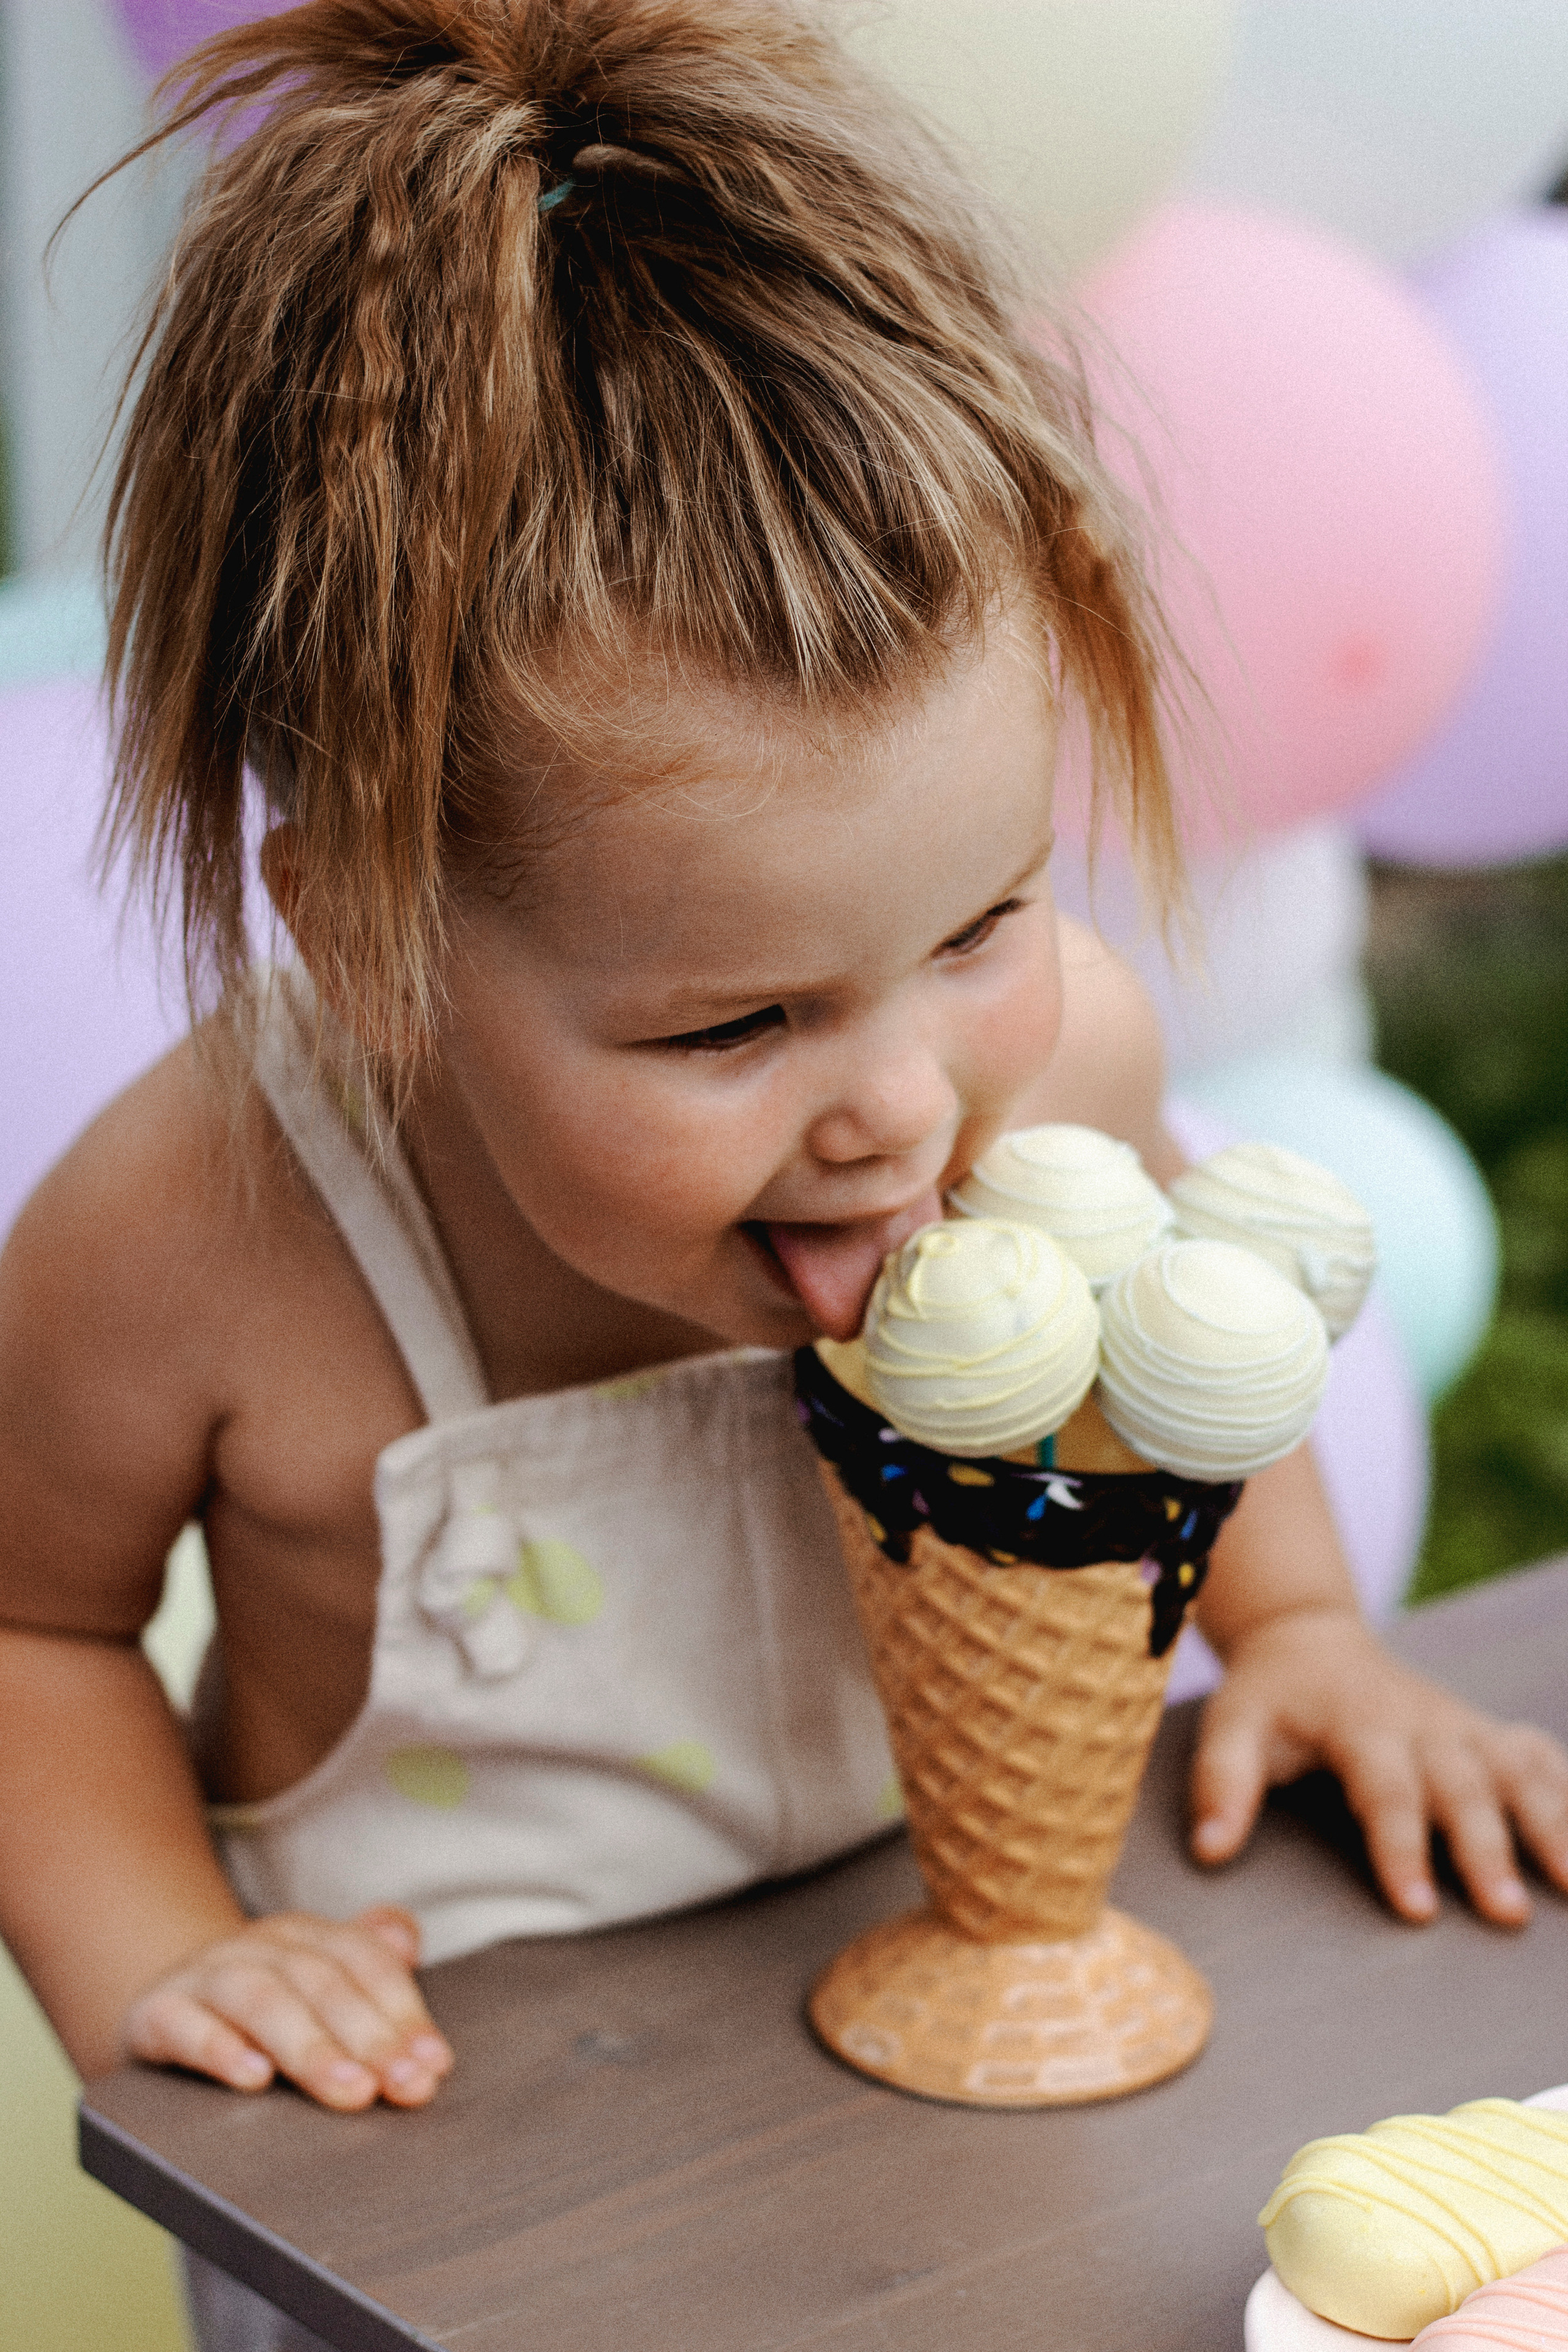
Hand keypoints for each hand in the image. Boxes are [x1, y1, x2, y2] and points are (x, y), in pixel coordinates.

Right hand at [122, 1905, 452, 2108]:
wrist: (159, 2011)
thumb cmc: (263, 2011)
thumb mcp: (317, 1984)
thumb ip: (370, 1966)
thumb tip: (408, 1943)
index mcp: (305, 1935)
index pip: (364, 1961)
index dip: (404, 2011)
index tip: (435, 2065)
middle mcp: (256, 1946)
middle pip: (320, 1980)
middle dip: (369, 2036)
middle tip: (402, 2087)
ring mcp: (202, 1976)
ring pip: (260, 1998)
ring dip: (310, 2045)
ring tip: (350, 2090)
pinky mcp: (154, 2013)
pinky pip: (183, 2024)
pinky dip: (219, 2047)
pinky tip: (253, 2078)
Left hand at [1187, 1607, 1567, 1925]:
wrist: (1311, 1640)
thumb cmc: (1271, 1696)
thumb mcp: (1231, 1724)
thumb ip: (1222, 1782)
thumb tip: (1211, 1851)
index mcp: (1359, 1722)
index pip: (1385, 1788)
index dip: (1400, 1846)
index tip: (1415, 1908)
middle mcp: (1423, 1723)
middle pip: (1463, 1786)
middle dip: (1486, 1849)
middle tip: (1505, 1915)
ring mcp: (1463, 1726)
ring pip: (1518, 1770)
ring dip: (1553, 1824)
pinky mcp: (1488, 1733)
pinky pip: (1541, 1759)